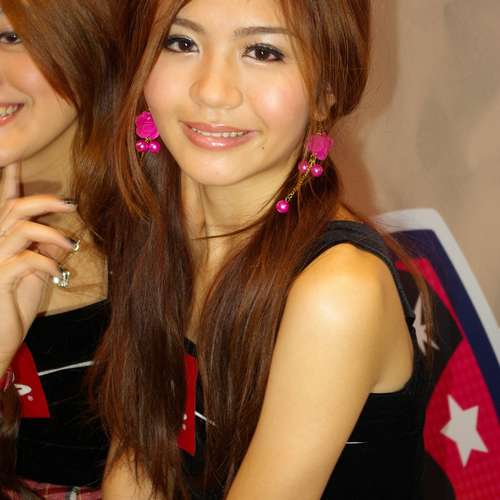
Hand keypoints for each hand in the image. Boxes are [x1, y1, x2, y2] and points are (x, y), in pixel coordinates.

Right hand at [0, 162, 76, 374]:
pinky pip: (26, 259)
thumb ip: (45, 253)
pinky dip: (48, 262)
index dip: (9, 178)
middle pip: (14, 208)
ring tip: (72, 243)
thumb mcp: (35, 277)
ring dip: (52, 232)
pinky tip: (57, 272)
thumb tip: (63, 236)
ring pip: (20, 227)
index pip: (4, 203)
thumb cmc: (12, 308)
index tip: (16, 156)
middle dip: (45, 200)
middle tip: (72, 202)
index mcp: (0, 241)